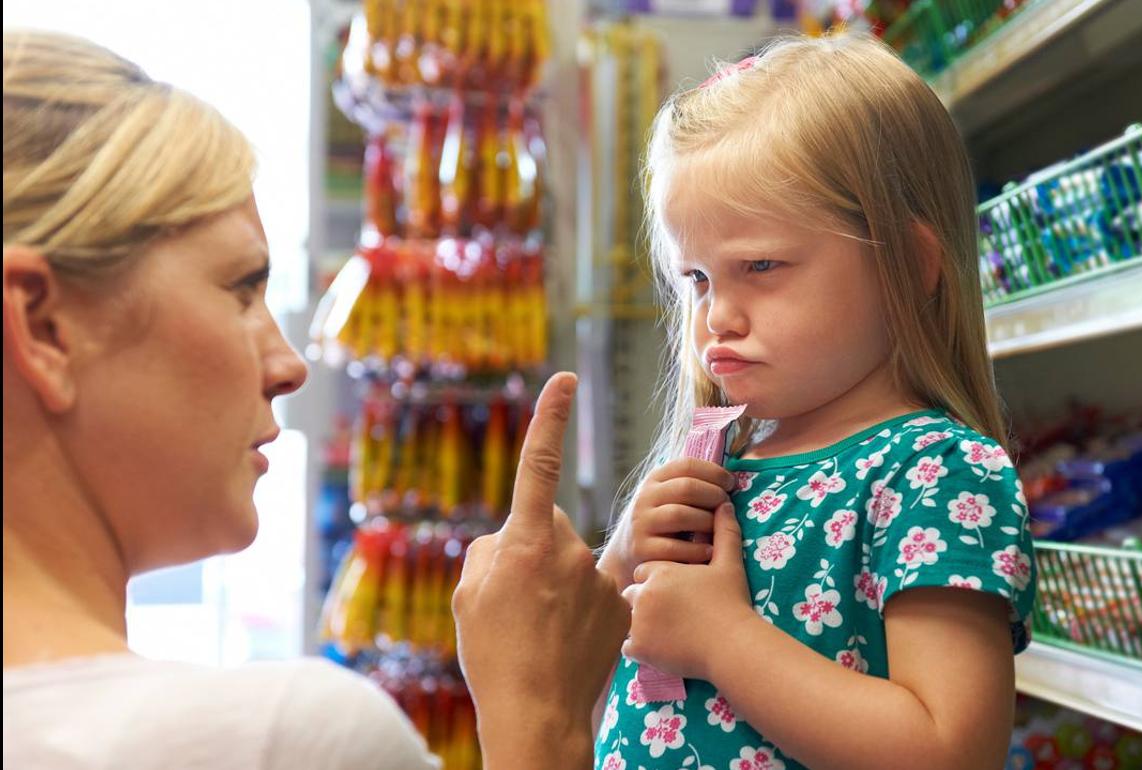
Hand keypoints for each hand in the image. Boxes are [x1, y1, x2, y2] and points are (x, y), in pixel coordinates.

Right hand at [452, 372, 630, 767]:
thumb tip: (510, 539)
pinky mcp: (622, 602)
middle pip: (548, 527)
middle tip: (517, 599)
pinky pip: (596, 589)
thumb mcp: (469, 595)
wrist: (537, 713)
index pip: (539, 464)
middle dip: (533, 549)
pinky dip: (582, 607)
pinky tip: (567, 639)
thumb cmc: (493, 653)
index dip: (551, 417)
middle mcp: (568, 549)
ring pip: (572, 562)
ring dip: (557, 583)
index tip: (565, 378)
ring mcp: (600, 577)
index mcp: (526, 541)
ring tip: (540, 629)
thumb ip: (490, 551)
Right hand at [600, 457, 735, 589]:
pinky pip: (674, 547)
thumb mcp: (669, 497)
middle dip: (714, 495)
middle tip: (727, 506)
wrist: (627, 553)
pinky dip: (697, 549)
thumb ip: (692, 485)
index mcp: (655, 479)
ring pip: (680, 515)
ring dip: (707, 521)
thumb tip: (731, 479)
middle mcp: (645, 498)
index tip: (731, 484)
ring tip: (719, 529)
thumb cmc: (663, 522)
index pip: (687, 465)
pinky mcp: (642, 549)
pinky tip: (709, 551)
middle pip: (686, 488)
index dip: (714, 472)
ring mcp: (641, 523)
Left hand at [622, 503, 756, 681]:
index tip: (674, 592)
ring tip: (664, 632)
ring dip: (639, 624)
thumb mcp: (729, 564)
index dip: (658, 581)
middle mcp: (643, 593)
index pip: (644, 572)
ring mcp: (638, 621)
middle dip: (645, 602)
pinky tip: (659, 647)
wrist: (732, 643)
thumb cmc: (731, 602)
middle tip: (668, 614)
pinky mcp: (639, 647)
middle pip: (632, 594)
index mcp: (660, 571)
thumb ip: (724, 532)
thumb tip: (725, 504)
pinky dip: (639, 647)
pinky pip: (626, 646)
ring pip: (627, 619)